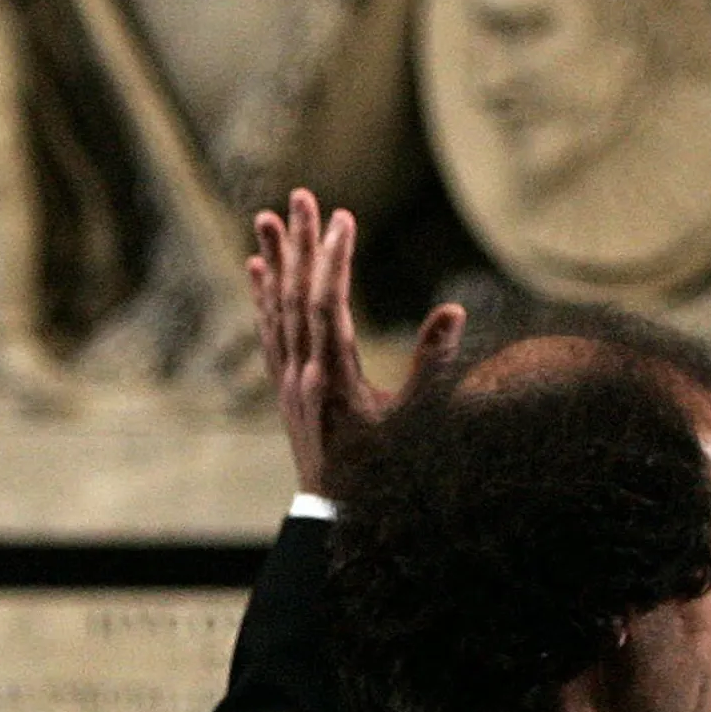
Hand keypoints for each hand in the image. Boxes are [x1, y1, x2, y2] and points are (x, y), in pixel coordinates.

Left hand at [248, 190, 463, 498]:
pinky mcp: (282, 388)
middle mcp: (301, 375)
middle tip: (301, 194)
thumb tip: (455, 310)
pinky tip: (256, 268)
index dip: (334, 259)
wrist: (335, 516)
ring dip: (274, 261)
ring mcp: (286, 381)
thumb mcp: (415, 422)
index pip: (327, 305)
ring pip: (275, 309)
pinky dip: (261, 296)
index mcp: (334, 380)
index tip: (343, 217)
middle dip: (302, 243)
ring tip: (266, 217)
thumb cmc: (384, 473)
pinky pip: (267, 332)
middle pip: (295, 296)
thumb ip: (433, 365)